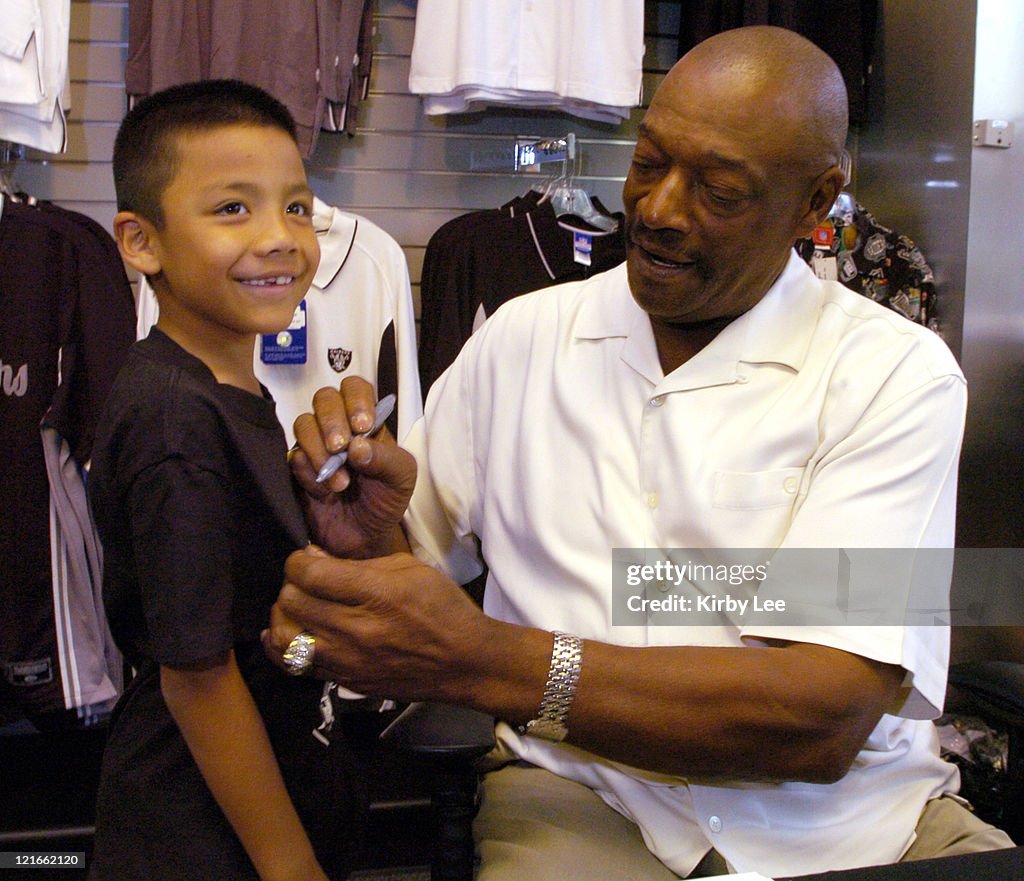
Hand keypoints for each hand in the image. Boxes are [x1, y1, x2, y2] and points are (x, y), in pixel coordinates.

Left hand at [263, 546, 491, 702]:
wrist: (464, 663)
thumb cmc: (441, 608)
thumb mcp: (409, 568)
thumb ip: (360, 563)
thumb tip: (315, 558)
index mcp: (376, 594)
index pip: (310, 573)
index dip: (298, 560)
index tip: (306, 558)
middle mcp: (355, 629)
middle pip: (292, 601)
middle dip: (292, 584)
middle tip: (305, 580)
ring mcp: (347, 660)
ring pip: (285, 637)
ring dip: (283, 616)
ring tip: (295, 607)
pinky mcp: (344, 681)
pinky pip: (295, 666)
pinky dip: (281, 648)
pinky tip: (286, 634)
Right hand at [291, 377, 415, 557]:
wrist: (365, 538)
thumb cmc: (385, 501)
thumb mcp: (401, 479)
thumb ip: (386, 459)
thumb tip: (358, 445)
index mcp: (367, 422)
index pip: (356, 388)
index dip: (356, 399)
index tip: (362, 425)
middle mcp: (339, 427)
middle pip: (324, 398)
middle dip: (331, 420)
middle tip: (341, 448)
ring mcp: (315, 445)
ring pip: (303, 424)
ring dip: (319, 450)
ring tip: (340, 482)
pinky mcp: (297, 468)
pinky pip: (291, 457)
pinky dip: (307, 472)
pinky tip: (325, 491)